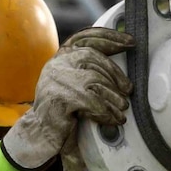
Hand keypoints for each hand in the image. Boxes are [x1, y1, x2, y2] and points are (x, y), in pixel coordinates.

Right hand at [2, 27, 133, 170]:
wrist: (40, 133)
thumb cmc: (63, 108)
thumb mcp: (73, 81)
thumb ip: (89, 67)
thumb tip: (121, 55)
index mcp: (61, 56)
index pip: (85, 37)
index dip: (109, 37)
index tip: (130, 41)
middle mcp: (56, 63)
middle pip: (93, 56)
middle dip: (115, 73)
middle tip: (128, 89)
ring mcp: (56, 79)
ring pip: (95, 80)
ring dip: (114, 97)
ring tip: (122, 108)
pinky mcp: (60, 98)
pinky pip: (92, 101)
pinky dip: (107, 112)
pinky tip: (113, 120)